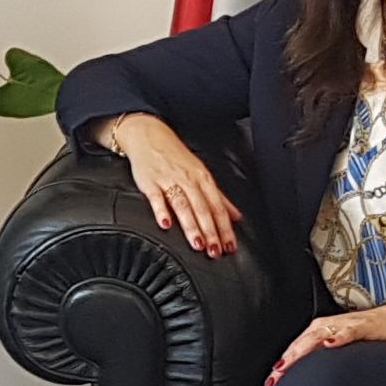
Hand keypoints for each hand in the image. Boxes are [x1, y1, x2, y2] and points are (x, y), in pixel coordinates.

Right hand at [99, 113, 239, 256]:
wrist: (148, 135)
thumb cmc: (175, 156)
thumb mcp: (201, 173)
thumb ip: (219, 197)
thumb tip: (236, 216)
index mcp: (203, 178)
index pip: (218, 207)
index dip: (225, 228)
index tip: (230, 245)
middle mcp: (188, 180)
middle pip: (203, 208)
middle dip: (211, 232)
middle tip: (215, 251)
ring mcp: (169, 180)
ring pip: (183, 205)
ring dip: (191, 226)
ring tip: (197, 244)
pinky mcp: (150, 182)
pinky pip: (157, 198)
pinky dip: (161, 211)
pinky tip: (166, 225)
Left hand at [267, 296, 385, 384]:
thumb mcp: (359, 350)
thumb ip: (341, 359)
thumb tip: (322, 378)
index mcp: (334, 330)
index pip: (304, 345)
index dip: (287, 361)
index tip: (272, 382)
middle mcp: (339, 324)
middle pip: (306, 339)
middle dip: (288, 359)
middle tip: (273, 379)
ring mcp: (354, 323)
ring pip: (322, 331)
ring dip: (304, 347)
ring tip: (288, 364)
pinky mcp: (372, 324)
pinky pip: (353, 328)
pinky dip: (340, 335)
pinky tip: (330, 343)